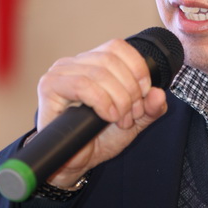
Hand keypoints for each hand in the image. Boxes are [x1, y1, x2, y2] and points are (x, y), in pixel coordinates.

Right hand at [36, 38, 166, 187]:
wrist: (76, 161)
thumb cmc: (100, 137)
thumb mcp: (134, 120)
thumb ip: (151, 108)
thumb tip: (159, 93)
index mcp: (94, 62)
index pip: (117, 47)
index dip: (137, 68)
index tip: (144, 93)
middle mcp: (75, 62)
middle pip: (111, 60)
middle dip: (130, 89)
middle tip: (132, 114)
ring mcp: (60, 73)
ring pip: (99, 73)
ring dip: (118, 99)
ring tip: (120, 119)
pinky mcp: (49, 87)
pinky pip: (81, 85)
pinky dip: (101, 101)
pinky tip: (107, 116)